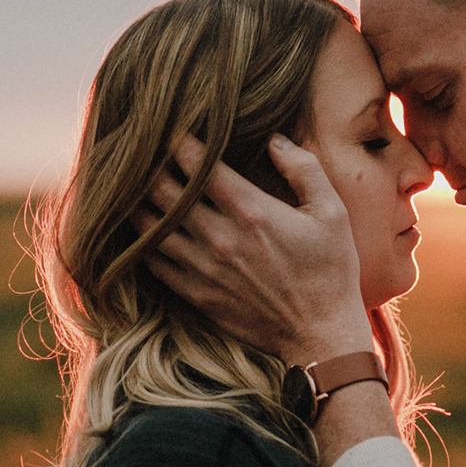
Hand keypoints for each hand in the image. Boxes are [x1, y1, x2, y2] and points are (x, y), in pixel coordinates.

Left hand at [143, 133, 373, 364]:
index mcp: (252, 211)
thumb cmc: (331, 272)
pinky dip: (141, 241)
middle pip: (164, 191)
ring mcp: (203, 268)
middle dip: (150, 166)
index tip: (176, 131)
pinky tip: (142, 228)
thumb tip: (275, 139)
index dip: (180, 142)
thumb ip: (304, 169)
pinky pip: (153, 262)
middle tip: (144, 152)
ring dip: (138, 201)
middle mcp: (220, 237)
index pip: (199, 166)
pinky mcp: (196, 294)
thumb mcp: (332, 213)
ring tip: (133, 184)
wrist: (320, 335)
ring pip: (150, 226)